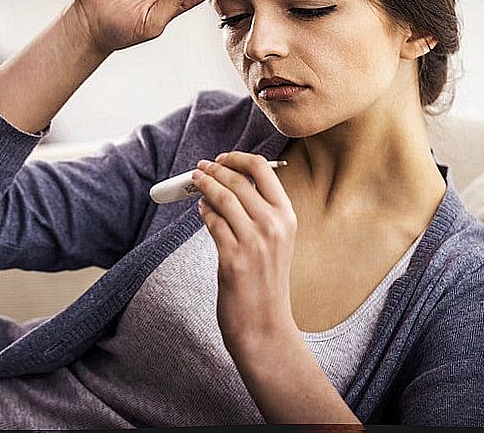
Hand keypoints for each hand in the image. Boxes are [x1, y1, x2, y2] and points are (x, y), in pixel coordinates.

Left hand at [191, 151, 298, 352]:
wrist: (264, 326)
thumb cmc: (266, 282)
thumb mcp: (275, 241)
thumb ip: (260, 212)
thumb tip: (230, 181)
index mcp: (288, 217)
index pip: (264, 169)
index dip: (238, 158)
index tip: (222, 158)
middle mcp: (274, 226)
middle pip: (239, 181)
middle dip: (215, 170)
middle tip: (200, 168)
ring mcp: (255, 242)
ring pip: (223, 198)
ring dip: (205, 186)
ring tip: (195, 182)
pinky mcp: (233, 258)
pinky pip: (212, 223)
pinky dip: (203, 212)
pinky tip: (201, 211)